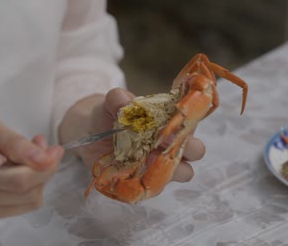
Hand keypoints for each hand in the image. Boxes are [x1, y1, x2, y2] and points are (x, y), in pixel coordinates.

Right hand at [0, 113, 62, 222]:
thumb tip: (43, 157)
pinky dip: (25, 189)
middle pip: (25, 195)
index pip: (17, 181)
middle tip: (42, 146)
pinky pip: (16, 207)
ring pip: (26, 203)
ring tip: (27, 155)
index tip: (55, 150)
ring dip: (37, 179)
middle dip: (44, 171)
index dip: (44, 167)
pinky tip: (14, 170)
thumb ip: (12, 140)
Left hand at [60, 88, 204, 182]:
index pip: (192, 123)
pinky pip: (156, 188)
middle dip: (190, 149)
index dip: (189, 125)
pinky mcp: (146, 181)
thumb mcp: (112, 101)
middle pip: (196, 151)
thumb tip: (125, 105)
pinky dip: (150, 185)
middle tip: (169, 143)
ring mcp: (160, 164)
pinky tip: (134, 177)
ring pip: (183, 173)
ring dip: (174, 170)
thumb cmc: (110, 113)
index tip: (174, 125)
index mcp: (169, 121)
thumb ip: (118, 98)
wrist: (91, 132)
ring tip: (153, 162)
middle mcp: (170, 144)